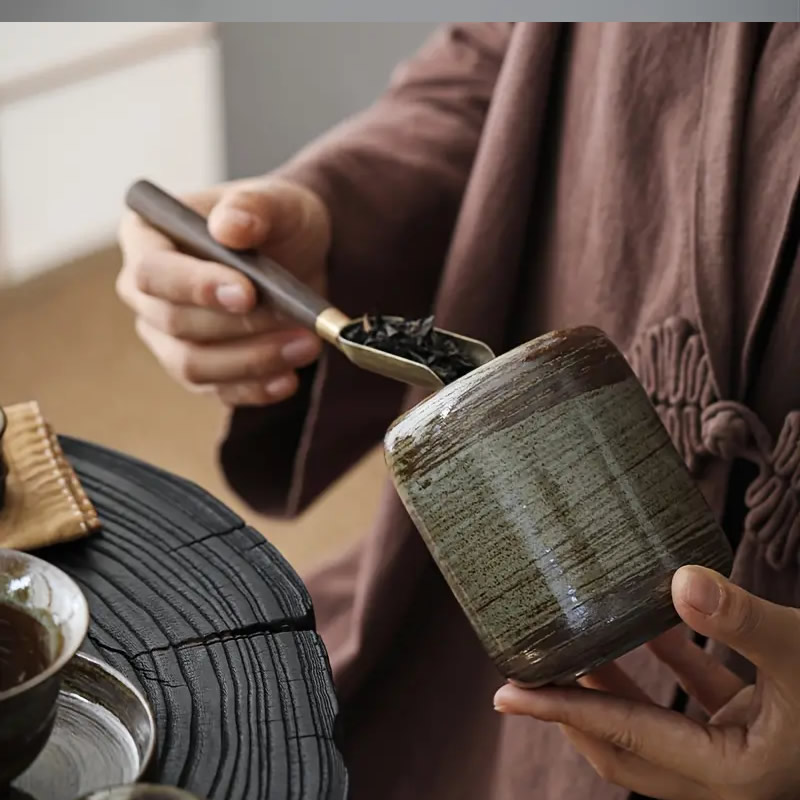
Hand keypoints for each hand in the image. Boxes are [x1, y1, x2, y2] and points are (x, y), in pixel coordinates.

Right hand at [117, 177, 330, 405]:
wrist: (301, 254)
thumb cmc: (276, 220)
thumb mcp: (277, 201)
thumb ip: (252, 206)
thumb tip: (229, 226)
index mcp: (147, 237)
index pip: (153, 272)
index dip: (195, 287)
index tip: (248, 293)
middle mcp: (147, 292)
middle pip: (173, 324)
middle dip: (238, 328)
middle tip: (295, 322)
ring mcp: (168, 336)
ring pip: (193, 366)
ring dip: (253, 361)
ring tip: (306, 346)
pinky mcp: (200, 369)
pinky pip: (219, 390)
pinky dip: (256, 389)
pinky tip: (289, 379)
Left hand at [494, 566, 799, 799]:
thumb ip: (742, 620)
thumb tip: (677, 579)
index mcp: (728, 776)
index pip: (617, 736)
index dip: (556, 711)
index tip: (503, 693)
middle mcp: (727, 772)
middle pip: (623, 745)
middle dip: (573, 708)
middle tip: (528, 671)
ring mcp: (740, 749)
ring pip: (654, 722)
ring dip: (614, 685)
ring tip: (574, 644)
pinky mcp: (757, 721)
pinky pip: (696, 695)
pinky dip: (668, 662)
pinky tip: (653, 620)